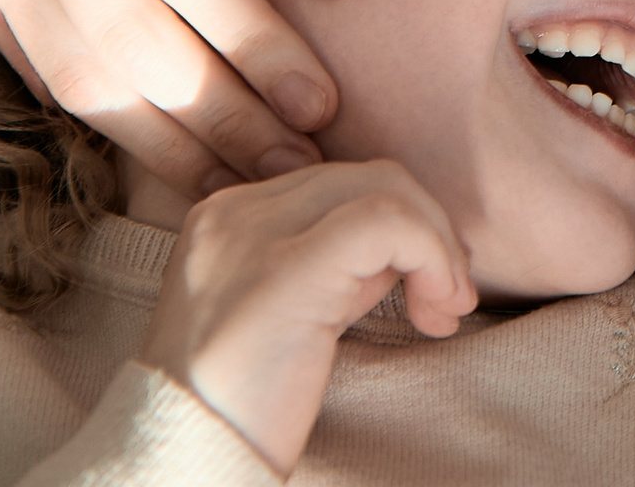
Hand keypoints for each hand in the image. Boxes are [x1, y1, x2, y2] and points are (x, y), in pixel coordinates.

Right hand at [140, 160, 476, 473]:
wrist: (186, 461)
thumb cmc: (247, 403)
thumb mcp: (296, 310)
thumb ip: (342, 263)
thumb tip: (415, 241)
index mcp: (230, 214)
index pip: (346, 181)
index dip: (405, 225)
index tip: (430, 288)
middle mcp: (233, 211)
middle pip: (372, 176)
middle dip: (431, 232)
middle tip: (448, 303)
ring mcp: (252, 235)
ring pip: (386, 189)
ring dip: (439, 247)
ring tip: (444, 313)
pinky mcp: (283, 271)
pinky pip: (386, 223)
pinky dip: (431, 256)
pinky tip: (435, 311)